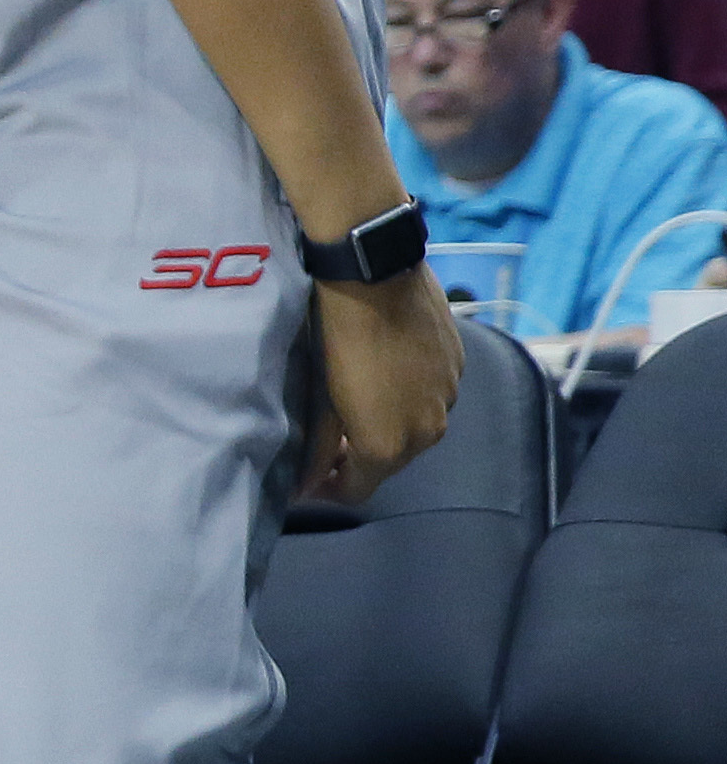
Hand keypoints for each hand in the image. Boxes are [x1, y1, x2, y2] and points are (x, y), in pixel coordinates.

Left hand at [303, 267, 461, 502]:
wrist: (374, 273)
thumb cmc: (333, 334)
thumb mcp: (317, 395)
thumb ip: (315, 448)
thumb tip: (304, 486)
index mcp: (390, 446)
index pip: (358, 490)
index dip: (330, 486)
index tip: (310, 473)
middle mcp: (429, 431)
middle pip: (390, 460)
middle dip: (359, 454)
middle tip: (328, 433)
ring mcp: (450, 397)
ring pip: (415, 426)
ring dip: (388, 421)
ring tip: (357, 395)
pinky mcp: (458, 365)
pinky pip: (432, 394)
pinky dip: (409, 393)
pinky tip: (386, 367)